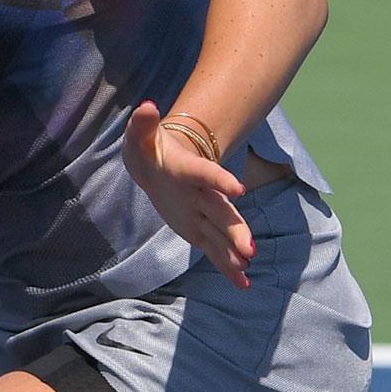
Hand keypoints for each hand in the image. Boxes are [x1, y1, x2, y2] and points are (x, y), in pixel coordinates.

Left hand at [124, 101, 253, 288]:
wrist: (161, 162)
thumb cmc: (151, 148)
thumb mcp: (141, 137)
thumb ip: (143, 125)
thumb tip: (146, 107)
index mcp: (188, 170)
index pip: (205, 173)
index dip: (220, 179)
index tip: (237, 188)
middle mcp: (201, 193)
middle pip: (221, 211)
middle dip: (235, 230)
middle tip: (249, 249)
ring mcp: (202, 212)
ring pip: (221, 233)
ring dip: (233, 250)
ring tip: (247, 268)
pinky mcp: (198, 228)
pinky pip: (214, 249)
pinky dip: (227, 266)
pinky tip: (243, 283)